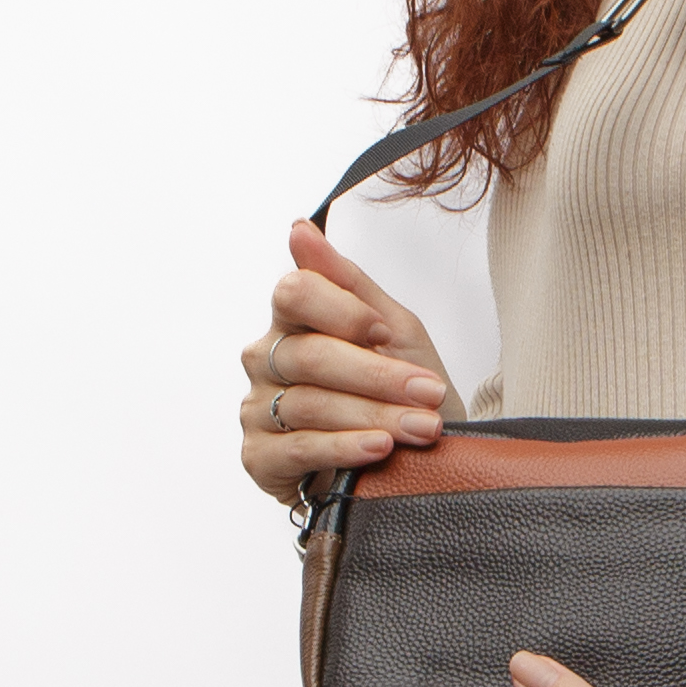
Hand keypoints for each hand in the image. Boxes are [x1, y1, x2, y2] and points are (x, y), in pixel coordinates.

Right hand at [238, 220, 462, 505]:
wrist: (418, 454)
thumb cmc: (403, 385)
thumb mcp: (393, 329)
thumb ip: (348, 280)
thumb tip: (299, 228)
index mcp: (293, 319)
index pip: (294, 293)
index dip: (343, 313)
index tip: (385, 333)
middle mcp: (266, 360)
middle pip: (310, 355)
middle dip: (378, 376)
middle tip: (428, 392)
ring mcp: (257, 409)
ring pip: (310, 404)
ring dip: (375, 416)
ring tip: (421, 426)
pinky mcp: (259, 458)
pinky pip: (299, 449)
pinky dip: (345, 448)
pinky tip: (379, 448)